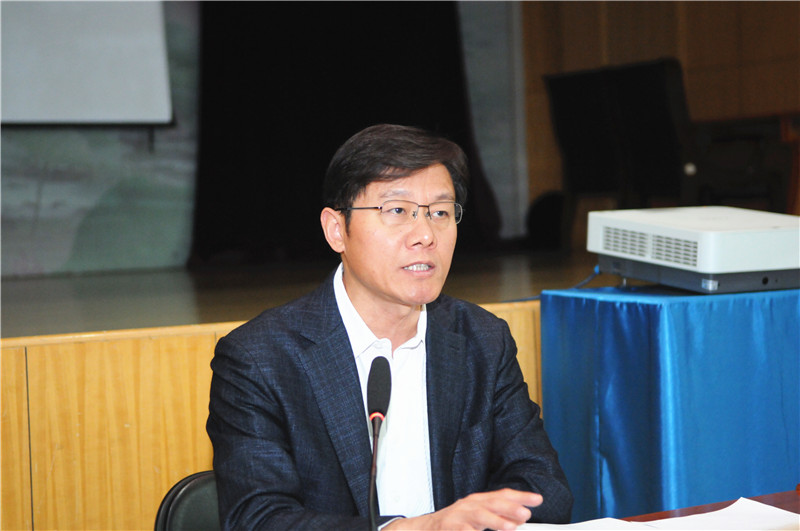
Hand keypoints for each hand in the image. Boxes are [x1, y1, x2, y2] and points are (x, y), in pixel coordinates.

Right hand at [383, 488, 542, 530]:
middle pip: (492, 503)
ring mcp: (458, 517)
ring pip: (479, 517)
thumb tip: (521, 518)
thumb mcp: (479, 517)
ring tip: (510, 527)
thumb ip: (499, 517)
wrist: (425, 529)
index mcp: (479, 501)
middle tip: (526, 514)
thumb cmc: (456, 523)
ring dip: (495, 521)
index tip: (538, 499)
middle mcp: (469, 506)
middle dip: (510, 508)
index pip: (502, 495)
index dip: (520, 496)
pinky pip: (462, 530)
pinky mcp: (448, 527)